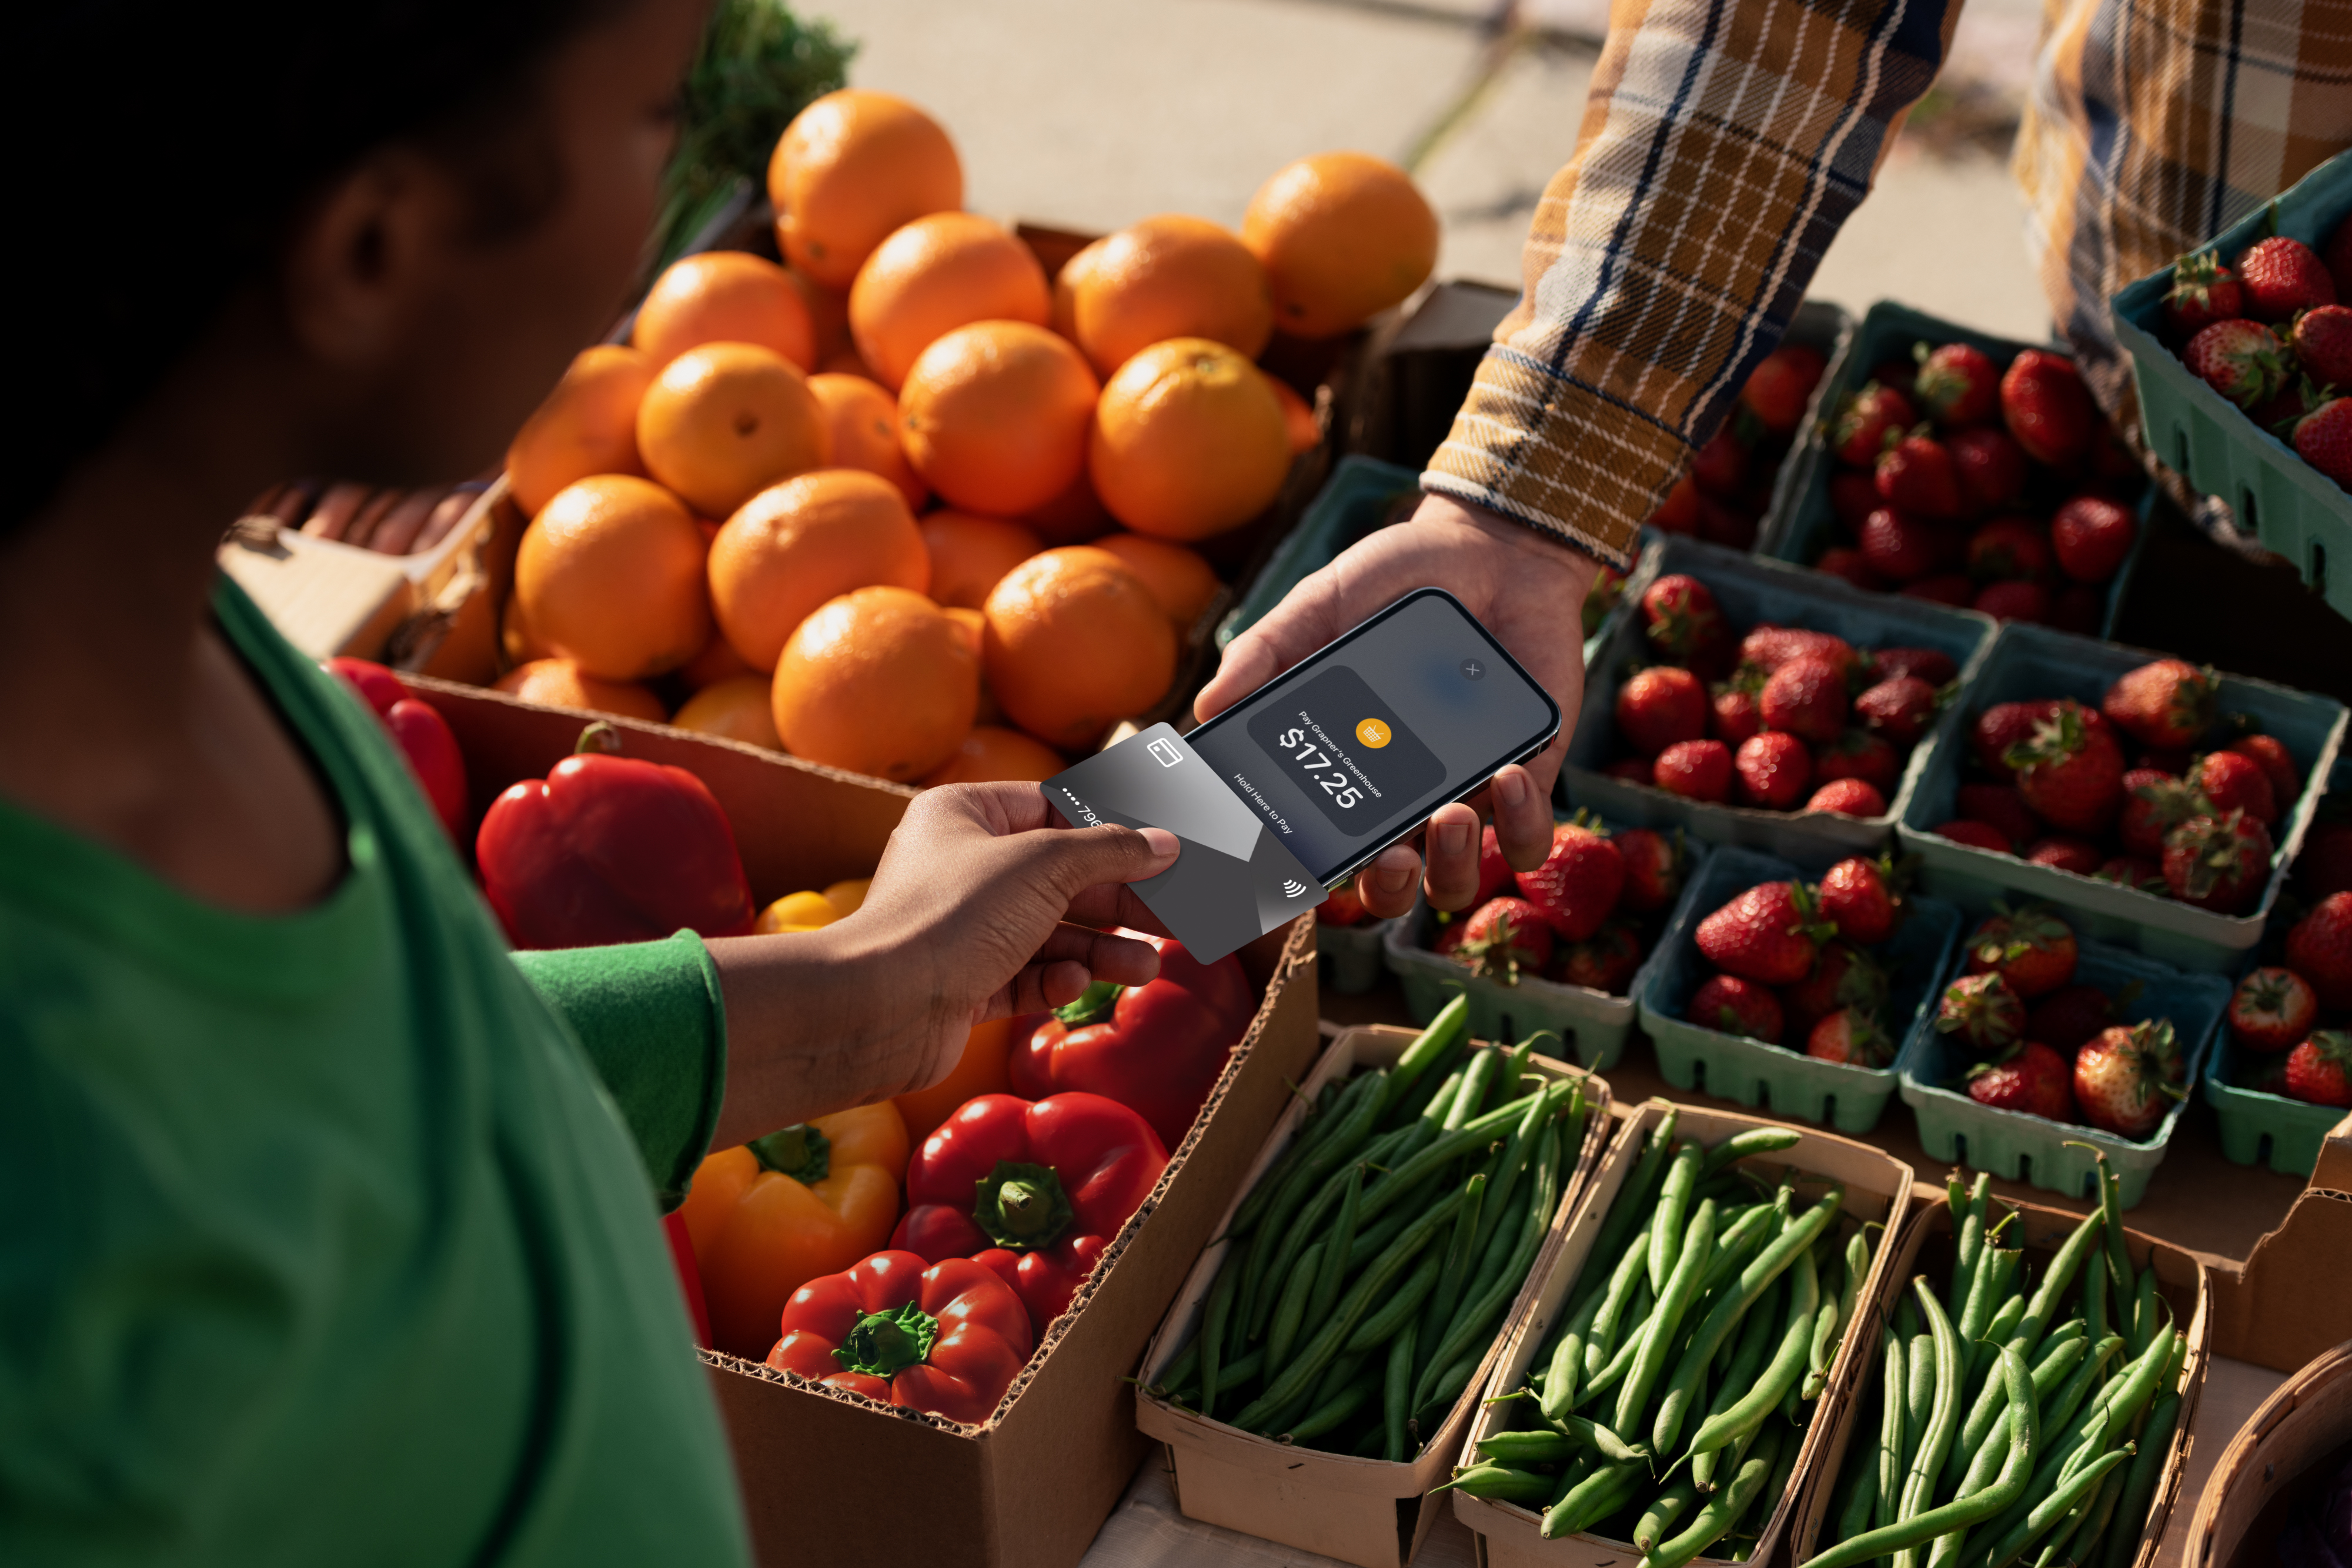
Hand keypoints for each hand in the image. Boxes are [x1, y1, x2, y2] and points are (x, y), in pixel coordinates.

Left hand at [706, 782, 1179, 1144]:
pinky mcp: (964, 984)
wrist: (880, 1008)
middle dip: (1116, 900)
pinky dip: (1056, 982)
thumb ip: (1109, 852)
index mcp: (964, 815)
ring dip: (1100, 950)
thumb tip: (1162, 843)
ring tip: (1146, 966)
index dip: (1107, 828)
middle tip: (1172, 916)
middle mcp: (961, 866)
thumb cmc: (949, 916)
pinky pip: (1025, 976)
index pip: (1050, 808)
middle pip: (1059, 877)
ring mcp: (962, 929)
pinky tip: (1074, 986)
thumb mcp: (1043, 866)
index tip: (1159, 846)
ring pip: (1049, 933)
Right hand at [1195, 492, 1599, 916]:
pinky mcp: (1529, 779)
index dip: (1299, 877)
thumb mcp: (1320, 607)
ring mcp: (1467, 796)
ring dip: (1452, 865)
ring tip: (1449, 814)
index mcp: (1345, 772)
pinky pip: (1527, 837)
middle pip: (1387, 888)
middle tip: (1387, 855)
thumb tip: (1207, 705)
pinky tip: (1506, 775)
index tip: (1290, 867)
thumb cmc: (1396, 584)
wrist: (1491, 551)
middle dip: (1385, 888)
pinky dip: (1521, 823)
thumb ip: (1267, 651)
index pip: (1316, 848)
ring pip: (1455, 881)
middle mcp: (1402, 800)